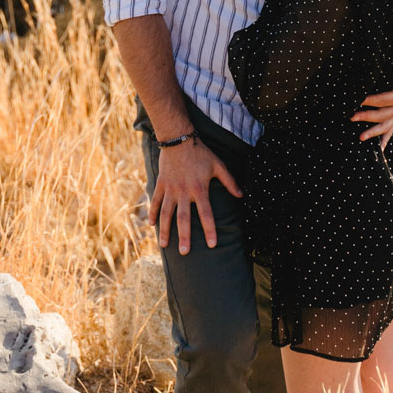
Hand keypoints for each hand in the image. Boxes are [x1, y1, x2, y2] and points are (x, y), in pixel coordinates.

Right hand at [148, 138, 240, 252]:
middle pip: (183, 219)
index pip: (206, 214)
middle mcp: (184, 192)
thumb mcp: (218, 165)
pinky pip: (156, 201)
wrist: (178, 139)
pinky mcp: (161, 184)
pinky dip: (153, 213)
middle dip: (184, 237)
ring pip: (167, 214)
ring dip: (166, 230)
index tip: (212, 244)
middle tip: (185, 253)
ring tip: (164, 245)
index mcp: (200, 189)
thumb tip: (241, 195)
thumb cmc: (201, 153)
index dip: (210, 230)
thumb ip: (229, 181)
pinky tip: (152, 226)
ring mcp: (171, 189)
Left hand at [351, 57, 392, 148]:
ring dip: (373, 132)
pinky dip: (384, 141)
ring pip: (386, 126)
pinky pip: (390, 131)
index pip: (385, 99)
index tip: (358, 99)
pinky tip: (378, 151)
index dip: (372, 100)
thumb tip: (379, 60)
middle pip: (383, 115)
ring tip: (360, 137)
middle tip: (351, 117)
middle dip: (366, 116)